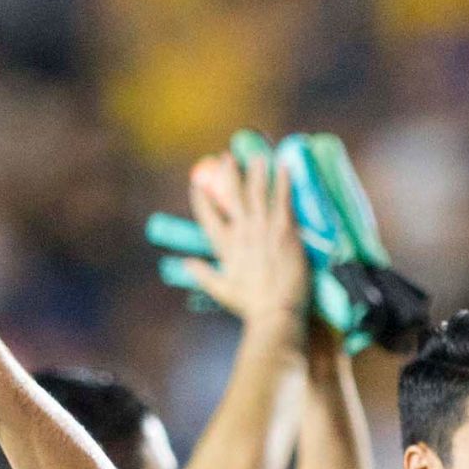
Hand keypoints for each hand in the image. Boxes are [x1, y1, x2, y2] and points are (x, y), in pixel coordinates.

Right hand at [185, 136, 307, 334]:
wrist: (275, 313)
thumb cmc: (250, 306)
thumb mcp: (220, 291)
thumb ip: (202, 274)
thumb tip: (185, 263)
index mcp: (224, 247)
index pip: (207, 217)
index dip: (201, 200)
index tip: (196, 185)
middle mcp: (241, 233)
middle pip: (231, 196)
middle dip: (227, 174)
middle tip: (226, 157)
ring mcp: (262, 229)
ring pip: (257, 192)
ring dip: (256, 172)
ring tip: (258, 156)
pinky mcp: (284, 229)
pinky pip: (282, 198)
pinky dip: (283, 181)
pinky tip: (284, 166)